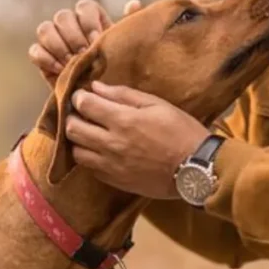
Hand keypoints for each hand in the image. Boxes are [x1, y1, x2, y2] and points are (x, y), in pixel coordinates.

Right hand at [29, 0, 141, 87]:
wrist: (100, 97)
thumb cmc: (117, 70)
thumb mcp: (126, 50)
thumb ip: (128, 27)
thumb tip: (134, 4)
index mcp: (91, 19)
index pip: (84, 7)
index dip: (88, 22)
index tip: (96, 40)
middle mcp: (70, 25)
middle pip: (62, 16)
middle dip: (73, 36)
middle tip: (83, 54)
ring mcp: (53, 40)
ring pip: (45, 29)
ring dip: (57, 45)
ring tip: (70, 62)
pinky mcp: (42, 57)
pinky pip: (35, 50)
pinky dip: (45, 58)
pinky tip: (60, 69)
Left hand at [66, 81, 209, 199]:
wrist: (196, 170)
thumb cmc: (182, 132)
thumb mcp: (157, 105)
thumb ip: (124, 95)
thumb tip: (96, 87)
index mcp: (123, 120)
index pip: (84, 105)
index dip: (79, 97)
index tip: (83, 95)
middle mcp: (111, 144)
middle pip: (72, 129)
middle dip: (73, 117)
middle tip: (83, 113)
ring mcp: (111, 166)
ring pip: (76, 152)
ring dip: (78, 140)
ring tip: (90, 133)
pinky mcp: (116, 181)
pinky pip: (90, 169)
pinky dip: (90, 158)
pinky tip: (101, 151)